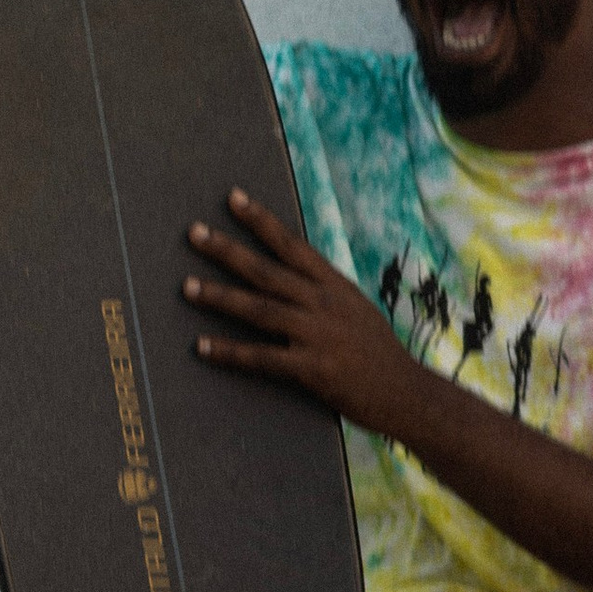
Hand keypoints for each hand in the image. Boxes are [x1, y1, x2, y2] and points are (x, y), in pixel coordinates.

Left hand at [183, 191, 422, 439]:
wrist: (406, 394)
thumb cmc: (379, 352)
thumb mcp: (356, 307)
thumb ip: (324, 289)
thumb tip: (294, 271)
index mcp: (334, 285)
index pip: (292, 244)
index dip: (261, 220)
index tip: (233, 197)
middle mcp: (323, 304)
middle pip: (266, 270)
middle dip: (227, 249)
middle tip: (194, 232)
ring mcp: (317, 335)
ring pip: (259, 309)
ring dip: (219, 296)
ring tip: (186, 286)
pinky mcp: (311, 370)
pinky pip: (262, 358)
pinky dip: (229, 352)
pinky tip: (201, 346)